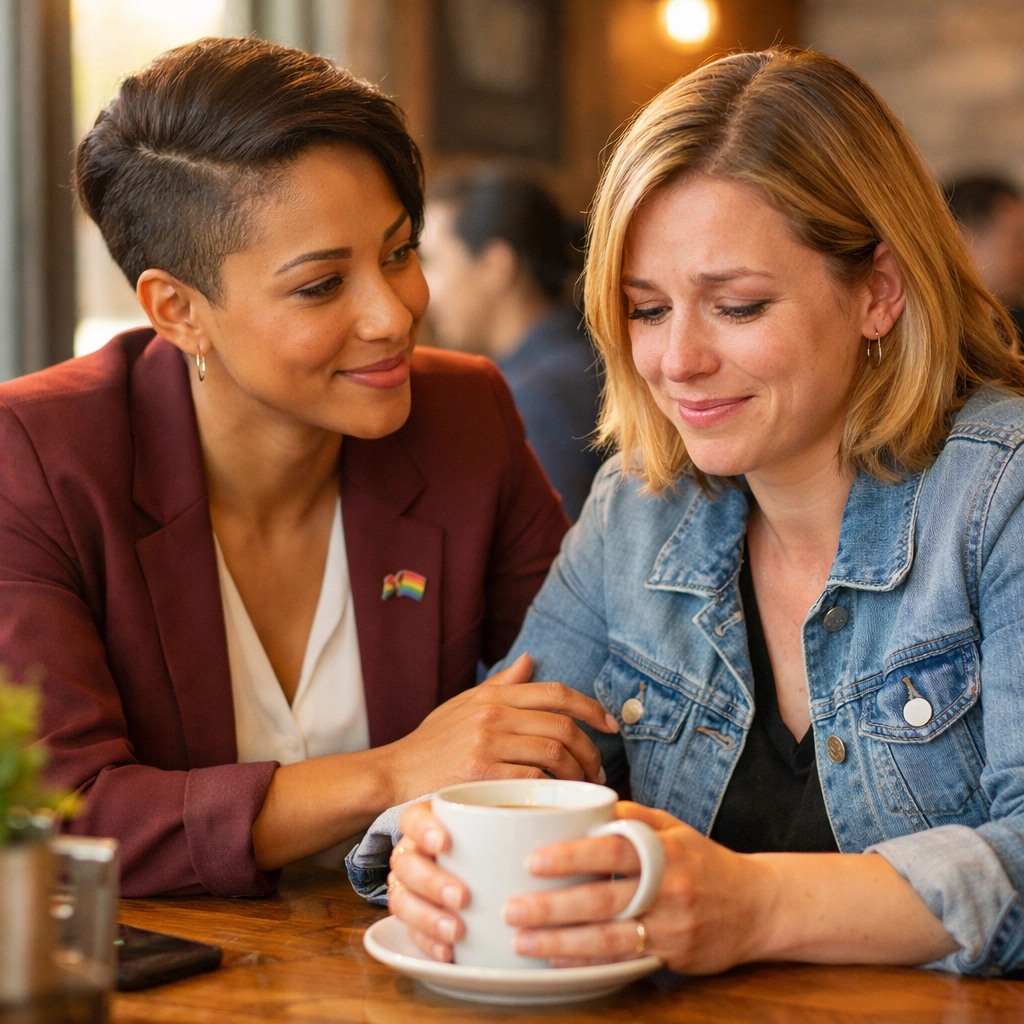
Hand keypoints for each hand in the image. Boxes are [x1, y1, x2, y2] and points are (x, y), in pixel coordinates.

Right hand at [383, 654, 619, 804]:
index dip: (591, 706)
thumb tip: (530, 659)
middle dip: (589, 748)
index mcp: (493, 696)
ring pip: (553, 752)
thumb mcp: (463, 705)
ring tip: (582, 786)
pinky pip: (533, 779)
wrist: (395, 774)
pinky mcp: (481, 775)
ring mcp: (487, 744)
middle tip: (597, 769)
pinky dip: (553, 789)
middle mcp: (493, 714)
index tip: (610, 725)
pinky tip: (558, 799)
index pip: (555, 692)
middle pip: (561, 725)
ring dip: (577, 772)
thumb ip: (500, 684)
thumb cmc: (431, 743)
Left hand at [506, 802, 771, 972]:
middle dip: (553, 907)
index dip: (573, 855)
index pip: (613, 849)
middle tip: (511, 908)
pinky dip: (588, 963)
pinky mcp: (673, 957)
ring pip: (609, 938)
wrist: (759, 905)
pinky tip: (557, 961)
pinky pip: (624, 962)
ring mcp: (671, 927)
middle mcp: (668, 889)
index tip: (533, 860)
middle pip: (604, 899)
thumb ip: (629, 815)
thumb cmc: (703, 861)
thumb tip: (583, 802)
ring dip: (561, 942)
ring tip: (521, 940)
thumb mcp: (673, 827)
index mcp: (664, 849)